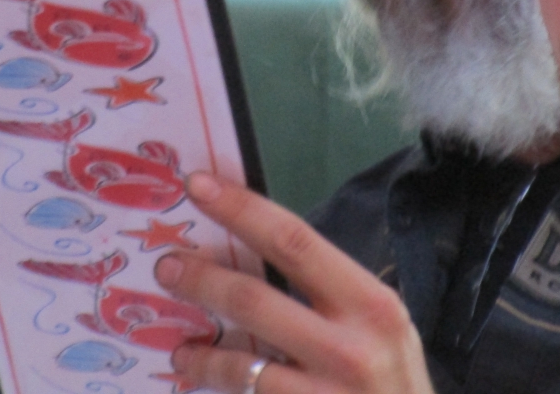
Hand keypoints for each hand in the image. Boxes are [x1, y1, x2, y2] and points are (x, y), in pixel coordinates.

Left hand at [154, 173, 434, 393]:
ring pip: (243, 365)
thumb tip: (252, 253)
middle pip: (256, 299)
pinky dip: (218, 387)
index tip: (199, 185)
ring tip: (181, 348)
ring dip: (201, 354)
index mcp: (370, 303)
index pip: (295, 241)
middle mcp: (352, 347)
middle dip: (202, 279)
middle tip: (167, 265)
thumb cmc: (393, 382)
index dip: (242, 210)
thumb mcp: (379, 329)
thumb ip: (329, 296)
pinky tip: (202, 382)